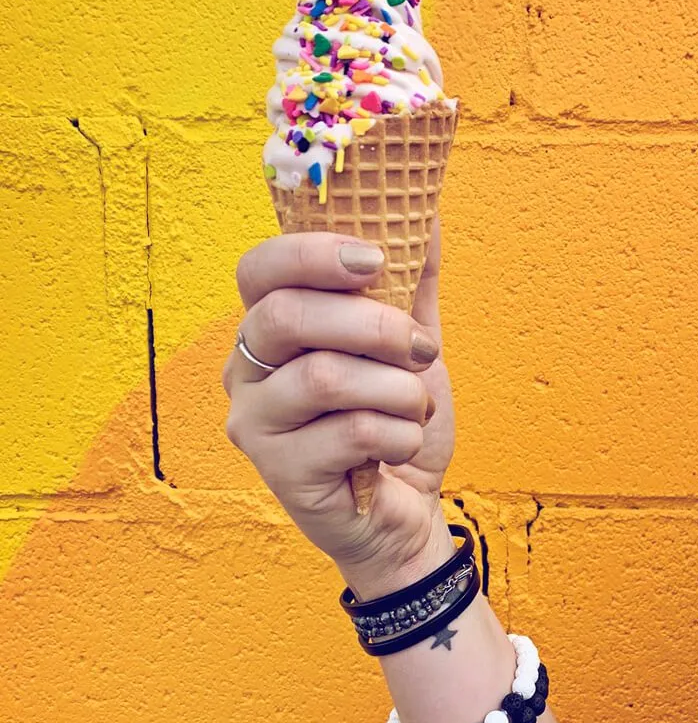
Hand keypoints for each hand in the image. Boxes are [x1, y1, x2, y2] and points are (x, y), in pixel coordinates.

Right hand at [221, 221, 455, 597]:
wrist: (403, 512)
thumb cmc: (392, 422)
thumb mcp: (408, 346)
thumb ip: (412, 283)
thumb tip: (427, 211)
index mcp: (269, 329)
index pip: (259, 269)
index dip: (313, 254)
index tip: (376, 260)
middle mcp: (245, 372)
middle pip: (288, 318)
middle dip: (374, 325)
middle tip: (420, 346)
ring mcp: (256, 425)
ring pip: (325, 378)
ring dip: (398, 389)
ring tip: (417, 406)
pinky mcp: (281, 474)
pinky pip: (352, 433)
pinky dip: (401, 435)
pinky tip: (404, 447)